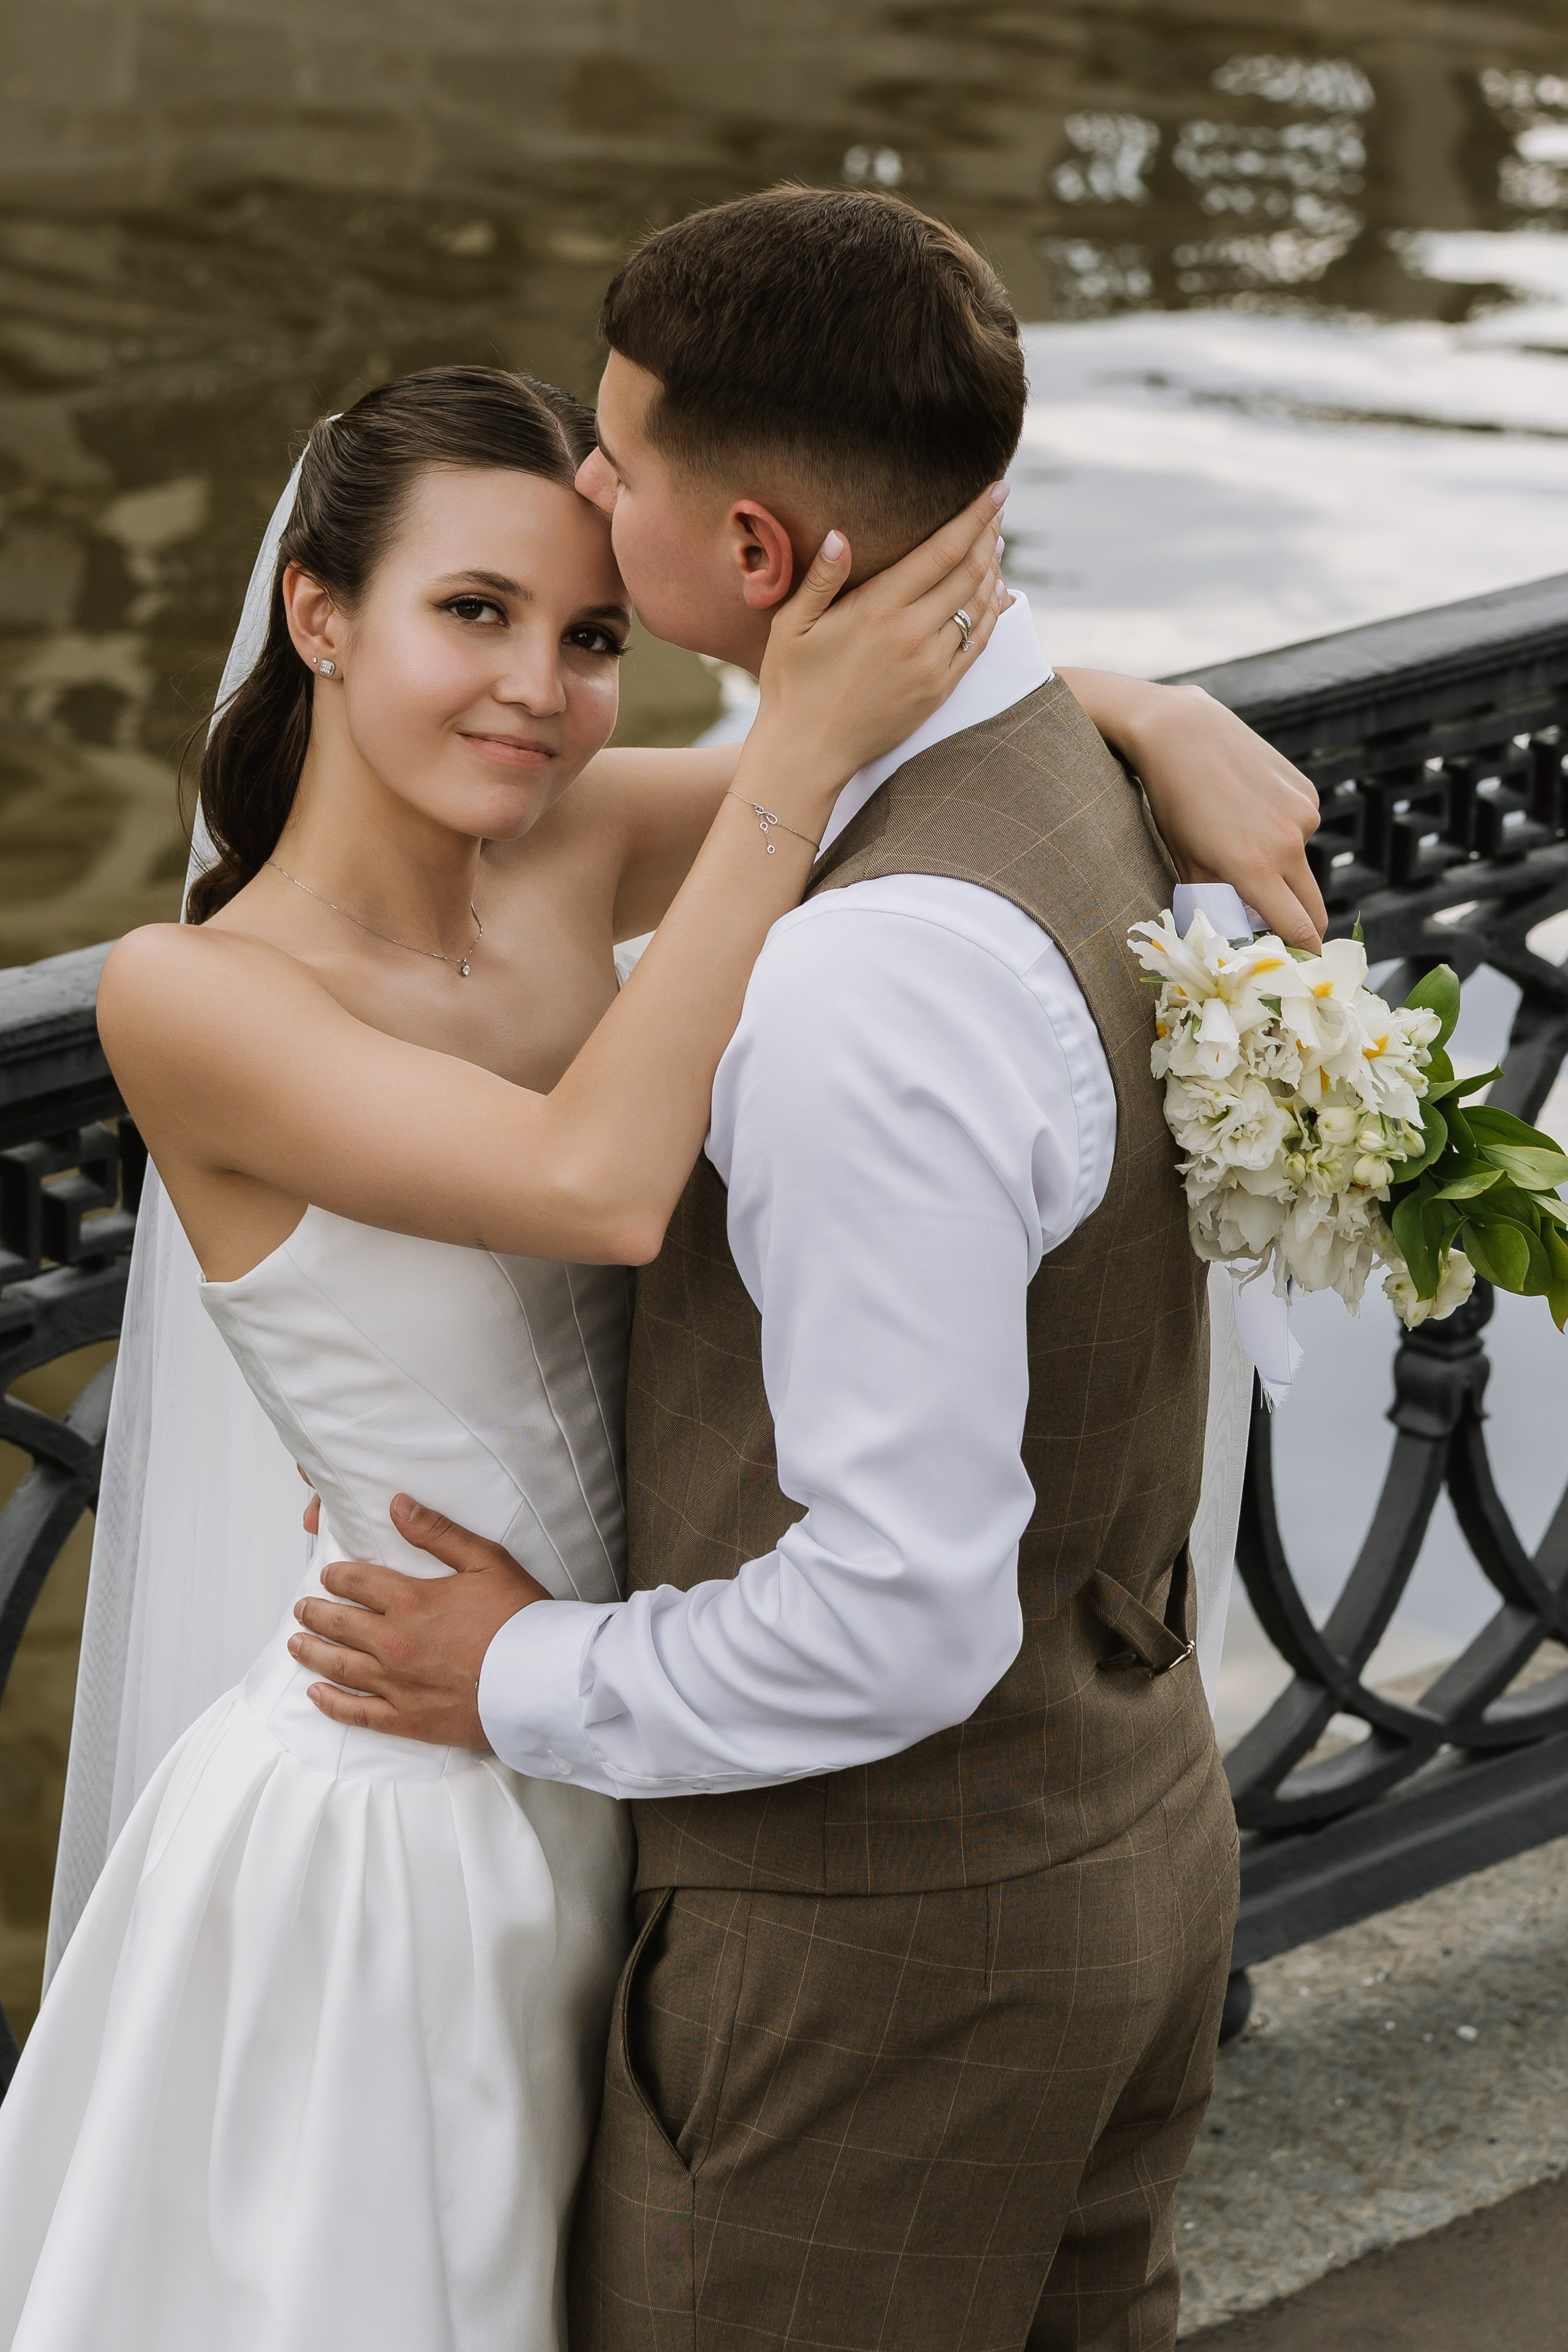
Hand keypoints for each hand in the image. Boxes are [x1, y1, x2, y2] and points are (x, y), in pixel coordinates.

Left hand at [288, 1494, 548, 1746]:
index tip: (328, 1575)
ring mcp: (396, 1684)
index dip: (338, 1576)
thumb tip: (398, 1505)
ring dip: (313, 1652)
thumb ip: (438, 1533)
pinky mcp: (407, 1719)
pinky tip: (315, 1695)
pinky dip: (331, 1703)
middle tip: (302, 1608)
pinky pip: (357, 1712)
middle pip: (339, 1624)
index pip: (357, 1582)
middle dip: (316, 1613)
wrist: (540, 1680)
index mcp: (410, 1600)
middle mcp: (393, 1642)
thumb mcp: (486, 1561)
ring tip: (296, 1643)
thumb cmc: (519, 1618)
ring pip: (339, 1666)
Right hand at [740, 483, 1010, 835]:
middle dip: (989, 534)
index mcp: (878, 608)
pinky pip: (977, 644)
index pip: (942, 550)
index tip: (998, 489)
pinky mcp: (938, 691)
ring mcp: (931, 664)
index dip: (975, 516)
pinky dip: (993, 615)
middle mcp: (912, 632)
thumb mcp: (792, 625)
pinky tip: (998, 596)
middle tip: (998, 509)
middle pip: (969, 571)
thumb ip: (821, 578)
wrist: (807, 753)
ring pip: (978, 606)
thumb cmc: (791, 685)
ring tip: (996, 545)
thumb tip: (841, 534)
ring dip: (993, 571)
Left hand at [1060, 670, 1325, 948]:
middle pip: (1313, 907)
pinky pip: (1302, 829)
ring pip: (1303, 865)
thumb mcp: (1186, 862)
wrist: (1182, 733)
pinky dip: (1284, 834)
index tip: (1297, 968)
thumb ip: (1215, 904)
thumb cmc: (1174, 804)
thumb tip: (1234, 939)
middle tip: (1279, 933)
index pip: (1299, 930)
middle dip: (1301, 926)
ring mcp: (1302, 815)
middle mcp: (1287, 844)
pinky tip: (1253, 809)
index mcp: (1255, 869)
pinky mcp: (1307, 791)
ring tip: (1242, 842)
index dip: (1303, 955)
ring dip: (1284, 872)